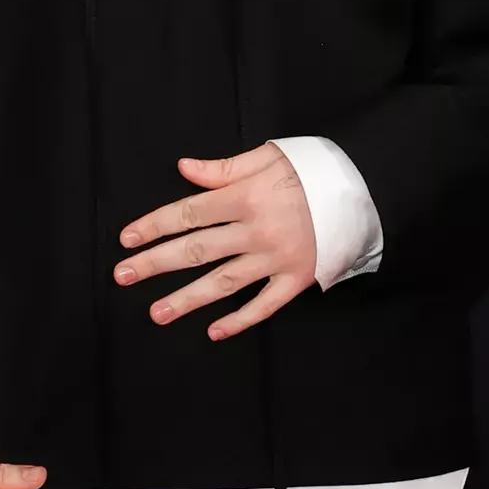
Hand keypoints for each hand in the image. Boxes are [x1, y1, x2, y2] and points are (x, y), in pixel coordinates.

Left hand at [115, 144, 317, 340]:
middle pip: (196, 249)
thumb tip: (184, 168)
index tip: (127, 239)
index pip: (188, 212)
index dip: (154, 225)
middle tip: (123, 276)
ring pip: (223, 282)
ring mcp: (276, 258)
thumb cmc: (314, 169)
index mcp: (245, 197)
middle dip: (155, 263)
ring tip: (156, 313)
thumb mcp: (268, 156)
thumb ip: (224, 168)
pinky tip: (214, 332)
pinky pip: (265, 304)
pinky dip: (240, 320)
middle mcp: (256, 230)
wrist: (365, 188)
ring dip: (187, 299)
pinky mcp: (297, 278)